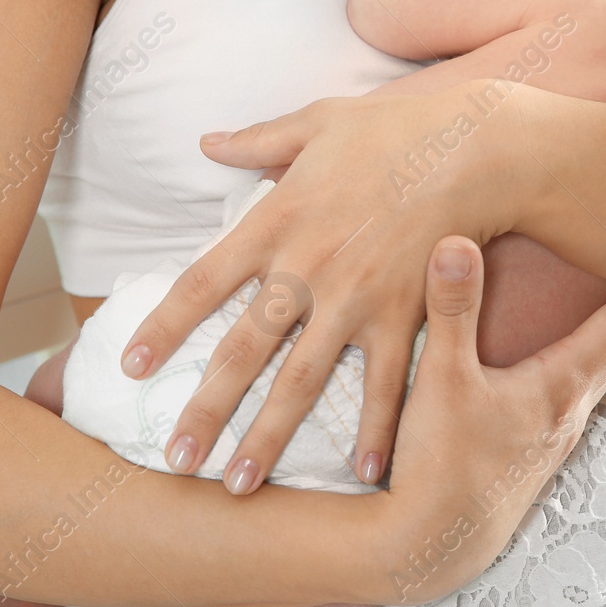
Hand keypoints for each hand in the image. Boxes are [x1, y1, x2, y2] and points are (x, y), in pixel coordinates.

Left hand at [119, 84, 533, 491]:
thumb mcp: (317, 121)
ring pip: (300, 381)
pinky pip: (384, 383)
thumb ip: (258, 140)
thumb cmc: (395, 128)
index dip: (163, 327)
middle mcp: (306, 268)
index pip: (202, 283)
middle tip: (176, 459)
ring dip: (267, 437)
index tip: (132, 366)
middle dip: (205, 410)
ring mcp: (355, 298)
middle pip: (241, 350)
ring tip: (239, 485)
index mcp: (276, 220)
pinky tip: (362, 473)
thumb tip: (207, 141)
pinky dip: (374, 429)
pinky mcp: (404, 314)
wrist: (473, 146)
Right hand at [372, 235, 605, 602]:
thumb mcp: (440, 379)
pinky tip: (573, 362)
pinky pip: (579, 391)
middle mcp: (569, 410)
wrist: (432, 546)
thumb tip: (456, 242)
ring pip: (602, 371)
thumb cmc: (439, 465)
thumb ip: (452, 310)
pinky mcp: (535, 452)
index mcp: (559, 386)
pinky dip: (591, 361)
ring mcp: (554, 436)